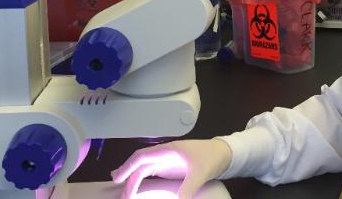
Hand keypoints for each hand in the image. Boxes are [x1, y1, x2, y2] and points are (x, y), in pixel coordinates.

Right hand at [111, 139, 232, 198]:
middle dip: (127, 175)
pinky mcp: (170, 168)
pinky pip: (151, 174)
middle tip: (117, 190)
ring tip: (122, 191)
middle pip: (140, 164)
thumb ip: (189, 187)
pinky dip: (142, 180)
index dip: (128, 166)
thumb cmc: (212, 157)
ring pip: (144, 170)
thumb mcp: (201, 172)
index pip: (142, 156)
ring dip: (133, 179)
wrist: (224, 153)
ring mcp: (166, 161)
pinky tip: (136, 187)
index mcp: (168, 149)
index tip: (118, 177)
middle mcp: (163, 154)